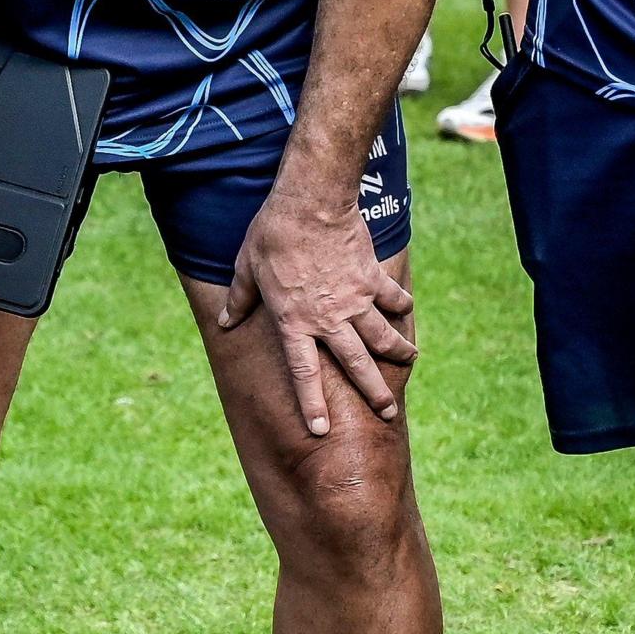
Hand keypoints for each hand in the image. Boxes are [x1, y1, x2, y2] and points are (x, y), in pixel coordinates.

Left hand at [221, 191, 414, 436]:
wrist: (311, 204)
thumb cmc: (272, 236)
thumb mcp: (246, 268)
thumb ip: (239, 300)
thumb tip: (224, 321)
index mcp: (294, 323)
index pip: (303, 373)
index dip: (312, 403)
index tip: (321, 429)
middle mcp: (328, 320)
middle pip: (356, 365)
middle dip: (373, 392)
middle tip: (388, 412)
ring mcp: (355, 300)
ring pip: (381, 336)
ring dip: (397, 352)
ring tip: (410, 362)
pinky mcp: (371, 278)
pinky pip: (391, 297)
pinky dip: (400, 305)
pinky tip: (407, 311)